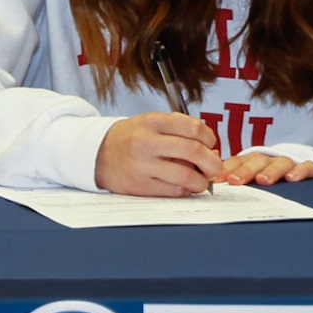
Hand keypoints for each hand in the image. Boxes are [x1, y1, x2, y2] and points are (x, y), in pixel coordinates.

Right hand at [95, 112, 224, 196]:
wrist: (97, 154)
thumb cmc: (130, 138)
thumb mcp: (150, 122)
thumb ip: (178, 127)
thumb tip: (209, 144)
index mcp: (152, 121)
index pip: (193, 128)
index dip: (209, 138)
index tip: (211, 144)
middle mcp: (146, 142)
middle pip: (194, 151)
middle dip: (212, 162)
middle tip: (215, 167)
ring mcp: (142, 165)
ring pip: (186, 175)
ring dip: (201, 181)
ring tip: (201, 180)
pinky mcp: (140, 186)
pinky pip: (173, 191)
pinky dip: (185, 190)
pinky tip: (184, 186)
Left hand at [219, 151, 312, 185]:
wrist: (299, 180)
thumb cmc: (267, 186)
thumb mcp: (249, 186)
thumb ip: (233, 185)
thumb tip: (208, 188)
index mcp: (252, 163)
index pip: (238, 162)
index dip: (227, 170)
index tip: (216, 181)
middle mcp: (270, 161)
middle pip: (257, 161)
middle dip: (245, 171)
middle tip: (235, 181)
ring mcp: (289, 164)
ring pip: (280, 163)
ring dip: (271, 171)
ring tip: (263, 181)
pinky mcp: (308, 170)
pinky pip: (307, 167)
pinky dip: (300, 171)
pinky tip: (293, 179)